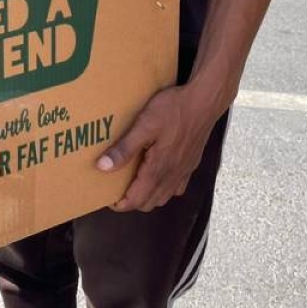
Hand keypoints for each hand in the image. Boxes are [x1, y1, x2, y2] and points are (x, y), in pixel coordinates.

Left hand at [95, 84, 220, 212]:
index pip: (136, 200)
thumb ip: (124, 148)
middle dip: (131, 201)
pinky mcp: (191, 164)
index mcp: (158, 169)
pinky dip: (164, 189)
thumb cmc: (173, 110)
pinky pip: (177, 187)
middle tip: (117, 187)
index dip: (120, 204)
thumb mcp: (143, 126)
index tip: (107, 198)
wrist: (204, 102)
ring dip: (147, 197)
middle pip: (149, 203)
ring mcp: (184, 171)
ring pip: (163, 197)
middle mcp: (172, 176)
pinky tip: (157, 175)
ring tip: (133, 182)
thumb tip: (102, 167)